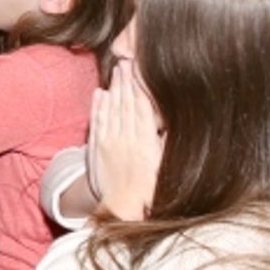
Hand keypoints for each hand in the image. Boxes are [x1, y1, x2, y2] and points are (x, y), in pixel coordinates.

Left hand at [87, 63, 164, 221]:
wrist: (123, 209)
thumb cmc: (151, 190)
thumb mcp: (166, 166)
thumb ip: (166, 143)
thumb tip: (172, 121)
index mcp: (145, 142)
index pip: (142, 107)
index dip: (140, 86)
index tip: (140, 68)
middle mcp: (126, 139)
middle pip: (126, 104)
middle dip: (126, 80)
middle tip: (126, 59)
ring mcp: (109, 142)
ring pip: (111, 109)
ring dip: (113, 88)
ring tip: (116, 70)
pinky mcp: (96, 148)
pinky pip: (97, 122)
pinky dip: (98, 106)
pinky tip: (99, 93)